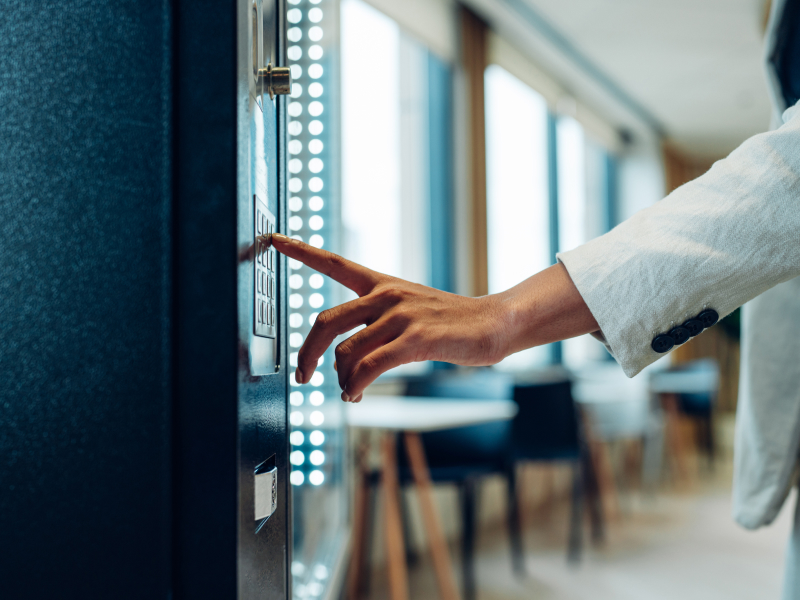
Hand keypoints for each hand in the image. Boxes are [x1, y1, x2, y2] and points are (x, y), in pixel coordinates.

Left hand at [271, 234, 510, 401]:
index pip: (334, 263)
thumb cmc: (447, 323)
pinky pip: (370, 367)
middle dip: (307, 353)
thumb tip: (341, 364)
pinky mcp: (415, 338)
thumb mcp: (407, 313)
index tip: (273, 238)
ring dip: (341, 380)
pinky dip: (356, 386)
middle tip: (303, 375)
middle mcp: (386, 295)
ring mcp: (401, 315)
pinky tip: (356, 395)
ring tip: (350, 393)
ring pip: (346, 351)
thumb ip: (372, 330)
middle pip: (326, 320)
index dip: (301, 251)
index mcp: (381, 284)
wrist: (492, 323)